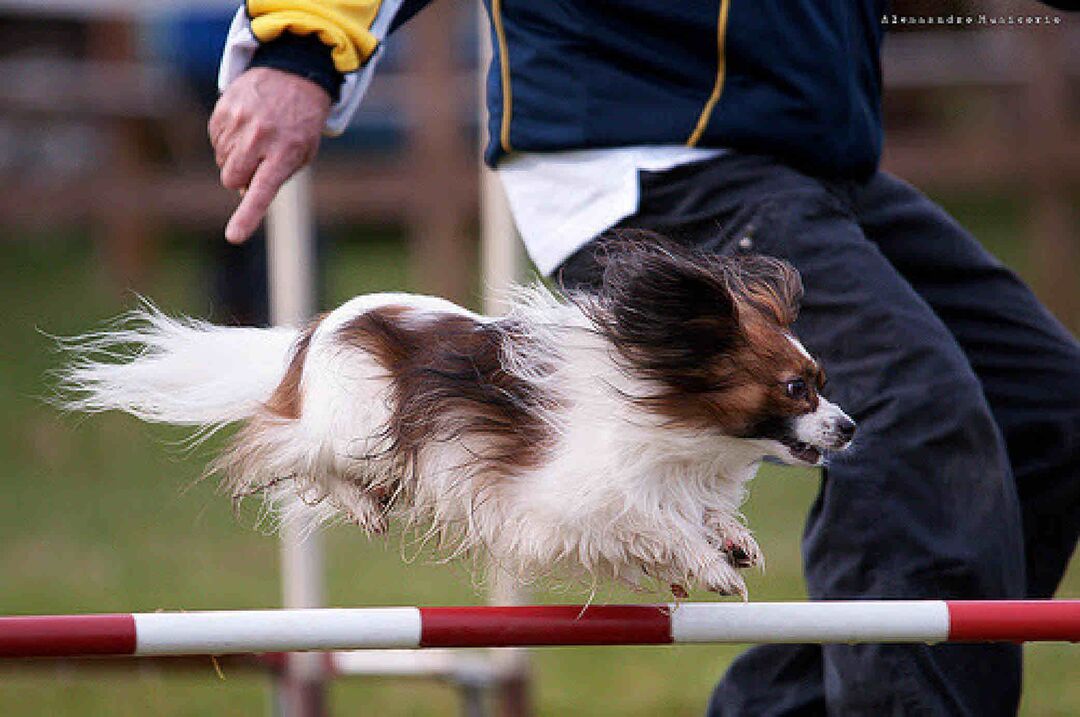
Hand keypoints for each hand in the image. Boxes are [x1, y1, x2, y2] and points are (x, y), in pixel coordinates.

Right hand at [208, 68, 331, 243]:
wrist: (293, 74)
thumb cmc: (300, 124)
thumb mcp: (302, 153)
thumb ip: (276, 177)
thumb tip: (242, 192)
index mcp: (284, 153)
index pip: (262, 191)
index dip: (247, 215)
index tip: (234, 237)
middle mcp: (260, 138)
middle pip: (232, 179)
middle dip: (240, 179)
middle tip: (258, 164)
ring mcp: (239, 122)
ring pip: (223, 162)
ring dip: (236, 158)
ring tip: (257, 139)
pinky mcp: (223, 110)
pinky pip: (216, 141)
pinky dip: (228, 141)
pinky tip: (246, 127)